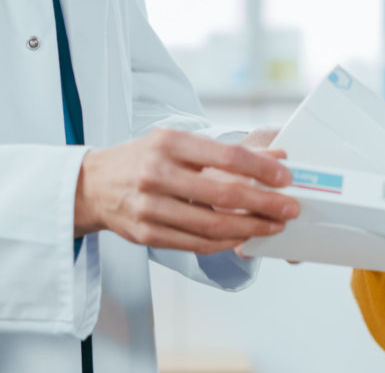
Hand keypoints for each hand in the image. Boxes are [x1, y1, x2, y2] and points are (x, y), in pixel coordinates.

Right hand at [74, 129, 299, 253]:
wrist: (95, 184)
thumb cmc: (142, 158)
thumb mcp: (178, 142)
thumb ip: (224, 151)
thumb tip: (275, 154)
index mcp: (168, 143)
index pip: (225, 155)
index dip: (260, 167)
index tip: (285, 176)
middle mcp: (157, 174)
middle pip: (222, 194)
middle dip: (264, 203)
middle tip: (289, 207)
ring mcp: (150, 207)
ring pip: (211, 225)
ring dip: (250, 228)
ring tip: (273, 225)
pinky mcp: (147, 234)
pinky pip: (196, 243)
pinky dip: (225, 242)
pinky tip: (243, 236)